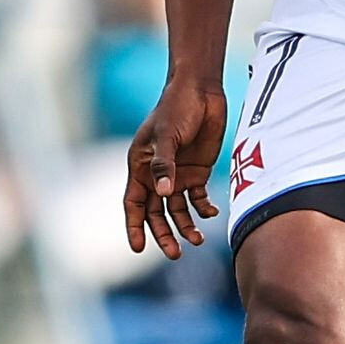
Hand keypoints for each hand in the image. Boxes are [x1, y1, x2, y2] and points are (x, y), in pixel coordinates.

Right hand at [125, 79, 228, 260]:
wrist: (201, 90)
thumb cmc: (176, 108)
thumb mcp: (168, 135)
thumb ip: (165, 164)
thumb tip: (163, 194)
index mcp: (140, 166)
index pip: (133, 203)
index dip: (134, 226)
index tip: (138, 248)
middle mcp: (157, 174)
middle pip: (156, 212)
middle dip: (163, 233)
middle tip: (175, 253)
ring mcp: (178, 174)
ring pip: (177, 209)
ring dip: (185, 226)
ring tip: (196, 240)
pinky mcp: (198, 171)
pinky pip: (198, 198)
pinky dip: (203, 208)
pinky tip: (211, 214)